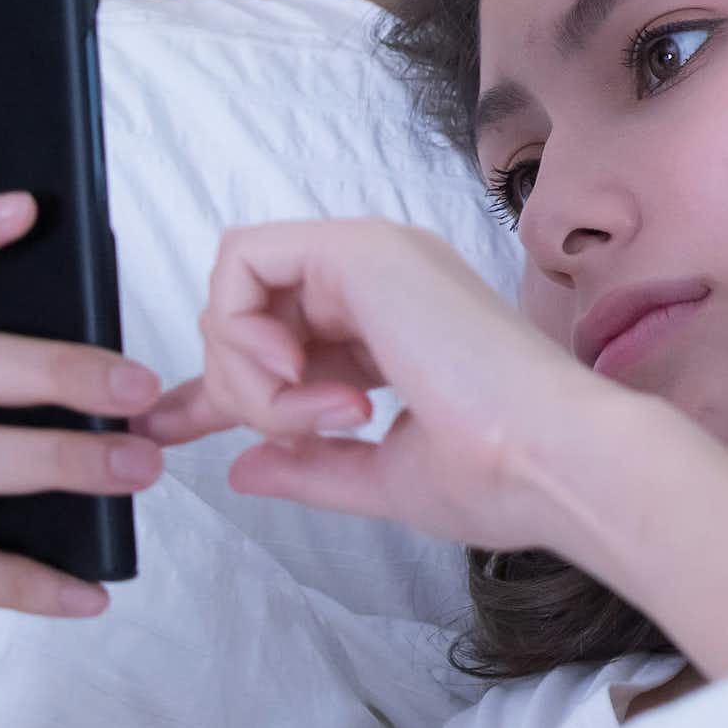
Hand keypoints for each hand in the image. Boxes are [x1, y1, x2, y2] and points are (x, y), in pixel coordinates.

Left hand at [133, 217, 624, 555]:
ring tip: (315, 417)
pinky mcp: (360, 249)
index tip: (171, 429)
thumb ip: (311, 466)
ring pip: (239, 285)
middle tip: (297, 434)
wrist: (556, 462)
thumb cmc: (503, 476)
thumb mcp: (384, 478)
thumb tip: (243, 467)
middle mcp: (381, 282)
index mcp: (394, 326)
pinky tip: (292, 376)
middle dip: (240, 387)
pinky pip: (244, 263)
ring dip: (248, 370)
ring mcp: (371, 257)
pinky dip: (243, 329)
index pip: (281, 335)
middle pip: (246, 310)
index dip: (218, 383)